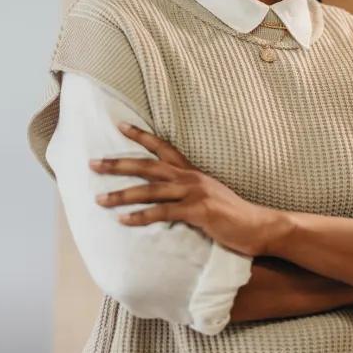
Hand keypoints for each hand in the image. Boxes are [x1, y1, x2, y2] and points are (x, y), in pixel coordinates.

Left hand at [88, 121, 270, 257]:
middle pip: (147, 165)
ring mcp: (193, 193)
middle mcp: (190, 177)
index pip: (162, 147)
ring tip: (99, 198)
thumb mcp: (208, 196)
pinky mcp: (197, 211)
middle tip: (93, 163)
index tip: (119, 125)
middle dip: (118, 164)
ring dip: (121, 194)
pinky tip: (123, 220)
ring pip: (149, 189)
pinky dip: (141, 216)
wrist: (259, 227)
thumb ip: (187, 192)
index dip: (140, 136)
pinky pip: (162, 212)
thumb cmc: (232, 215)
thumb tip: (166, 195)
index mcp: (191, 172)